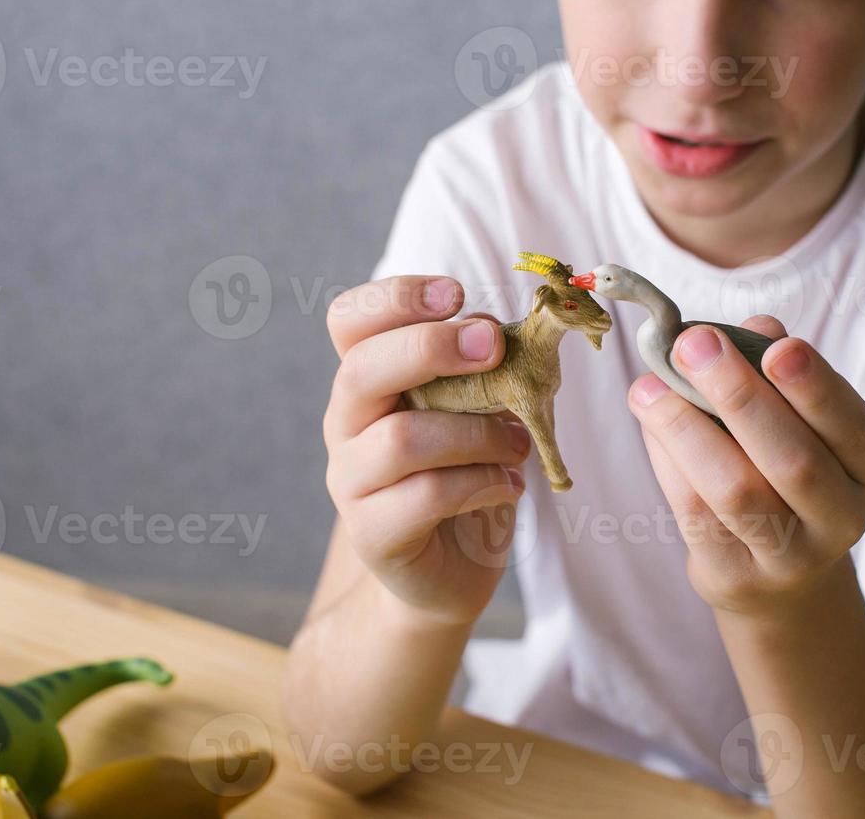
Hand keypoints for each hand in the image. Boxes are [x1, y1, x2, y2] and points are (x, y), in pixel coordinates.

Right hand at [323, 275, 531, 626]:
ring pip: (402, 440)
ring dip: (478, 434)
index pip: (349, 321)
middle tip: (494, 347)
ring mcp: (351, 481)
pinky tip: (511, 484)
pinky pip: (426, 496)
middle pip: (361, 370)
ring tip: (519, 444)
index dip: (396, 298)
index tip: (457, 294)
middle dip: (431, 348)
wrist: (449, 569)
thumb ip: (482, 367)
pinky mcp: (372, 534)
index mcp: (367, 380)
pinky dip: (482, 483)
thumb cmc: (464, 473)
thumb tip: (501, 329)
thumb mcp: (477, 408)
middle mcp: (346, 423)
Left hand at [626, 316, 864, 620]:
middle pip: (793, 462)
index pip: (850, 427)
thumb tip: (756, 325)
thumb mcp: (797, 419)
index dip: (815, 389)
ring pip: (736, 491)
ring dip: (686, 428)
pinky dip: (667, 459)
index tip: (776, 347)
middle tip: (693, 344)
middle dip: (741, 397)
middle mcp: (840, 516)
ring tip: (648, 384)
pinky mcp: (734, 575)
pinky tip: (648, 416)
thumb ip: (774, 368)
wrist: (778, 575)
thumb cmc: (782, 467)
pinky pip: (694, 514)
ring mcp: (789, 555)